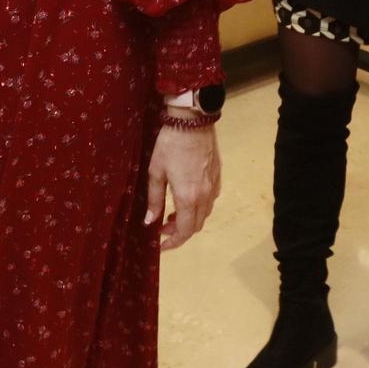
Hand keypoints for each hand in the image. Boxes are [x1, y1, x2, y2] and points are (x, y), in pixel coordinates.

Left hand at [145, 112, 219, 251]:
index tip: (161, 245)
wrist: (193, 122)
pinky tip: (188, 198)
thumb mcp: (156, 171)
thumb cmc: (170, 145)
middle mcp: (205, 196)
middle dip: (180, 232)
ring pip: (205, 214)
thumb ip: (154, 199)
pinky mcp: (218, 176)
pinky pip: (211, 201)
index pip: (185, 231)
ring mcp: (214, 186)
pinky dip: (199, 207)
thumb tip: (150, 221)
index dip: (173, 242)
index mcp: (188, 197)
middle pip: (196, 226)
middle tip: (163, 227)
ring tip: (174, 213)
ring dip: (190, 220)